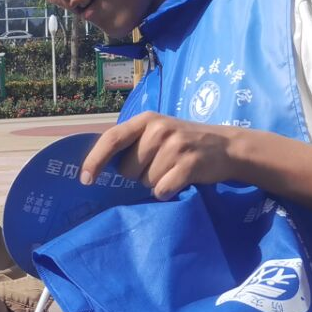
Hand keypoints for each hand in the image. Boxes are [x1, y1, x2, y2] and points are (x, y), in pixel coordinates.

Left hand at [81, 112, 239, 200]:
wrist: (227, 146)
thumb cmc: (183, 142)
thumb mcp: (158, 132)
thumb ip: (132, 143)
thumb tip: (97, 167)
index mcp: (146, 120)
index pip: (111, 138)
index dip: (94, 160)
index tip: (85, 179)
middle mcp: (159, 129)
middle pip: (128, 170)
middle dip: (138, 176)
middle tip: (159, 166)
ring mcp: (175, 146)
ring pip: (146, 182)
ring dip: (156, 183)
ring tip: (173, 170)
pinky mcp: (189, 164)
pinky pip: (162, 190)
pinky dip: (168, 192)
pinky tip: (180, 181)